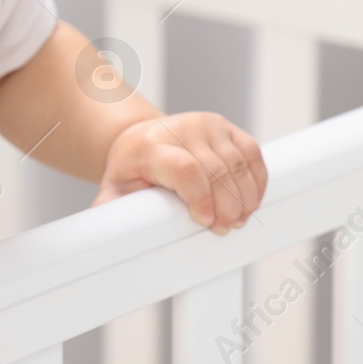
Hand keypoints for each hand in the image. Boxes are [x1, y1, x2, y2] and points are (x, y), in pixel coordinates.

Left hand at [90, 111, 266, 232]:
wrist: (141, 137)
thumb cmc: (131, 170)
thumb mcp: (114, 190)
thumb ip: (111, 213)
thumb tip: (106, 238)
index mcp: (151, 146)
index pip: (184, 168)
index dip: (200, 197)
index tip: (206, 222)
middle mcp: (181, 130)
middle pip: (215, 170)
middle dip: (226, 205)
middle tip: (226, 228)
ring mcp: (206, 125)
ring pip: (237, 163)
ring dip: (244, 196)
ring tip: (239, 219)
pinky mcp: (225, 126)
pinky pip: (251, 152)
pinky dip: (256, 179)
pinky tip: (251, 200)